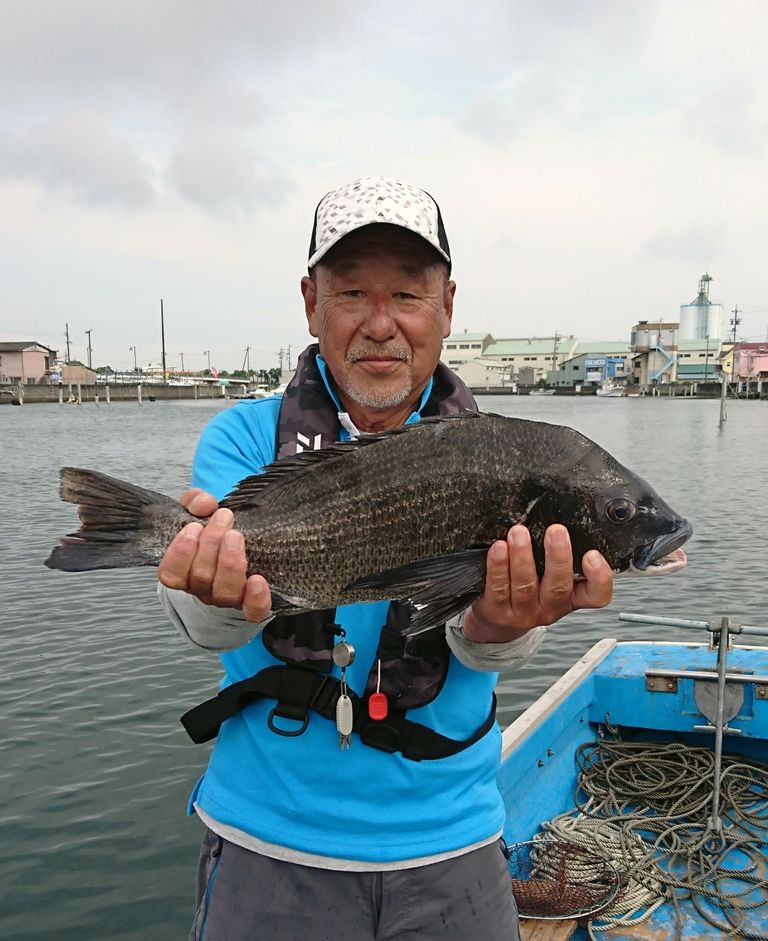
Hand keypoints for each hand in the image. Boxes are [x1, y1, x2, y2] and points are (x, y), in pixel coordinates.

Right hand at [157, 488, 271, 621]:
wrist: (244, 552)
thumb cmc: (217, 533)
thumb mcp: (202, 512)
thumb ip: (196, 502)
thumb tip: (203, 504)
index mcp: (185, 572)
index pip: (171, 575)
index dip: (180, 553)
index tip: (194, 526)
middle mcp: (204, 590)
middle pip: (201, 577)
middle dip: (211, 543)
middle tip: (224, 517)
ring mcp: (228, 599)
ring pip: (224, 592)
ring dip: (229, 562)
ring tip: (235, 535)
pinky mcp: (252, 605)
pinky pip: (253, 611)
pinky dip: (255, 598)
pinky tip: (258, 580)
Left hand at [463, 524, 612, 643]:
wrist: (498, 621)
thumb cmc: (530, 589)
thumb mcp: (551, 576)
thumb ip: (558, 554)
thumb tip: (560, 514)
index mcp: (571, 597)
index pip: (596, 596)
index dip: (599, 578)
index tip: (593, 555)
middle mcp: (550, 607)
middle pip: (559, 586)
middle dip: (558, 557)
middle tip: (556, 530)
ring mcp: (524, 612)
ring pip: (525, 585)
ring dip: (522, 556)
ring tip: (519, 533)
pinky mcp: (497, 611)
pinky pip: (498, 587)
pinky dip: (498, 566)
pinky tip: (498, 548)